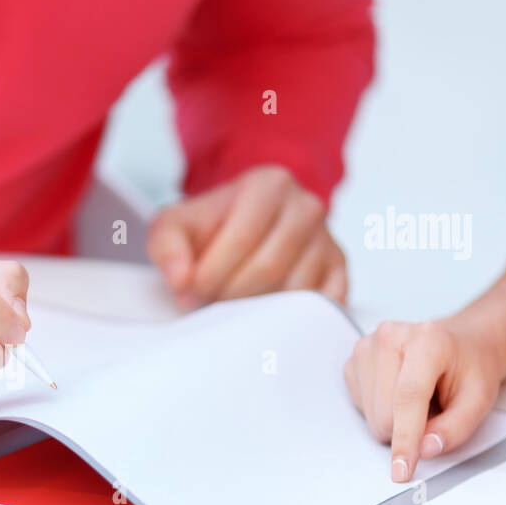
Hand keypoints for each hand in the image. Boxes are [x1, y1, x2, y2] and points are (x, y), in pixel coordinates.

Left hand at [147, 165, 347, 305]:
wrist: (239, 226)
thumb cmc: (209, 229)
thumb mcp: (175, 227)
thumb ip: (167, 248)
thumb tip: (181, 281)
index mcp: (269, 185)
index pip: (241, 240)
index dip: (210, 275)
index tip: (188, 293)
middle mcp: (307, 207)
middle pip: (268, 268)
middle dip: (230, 295)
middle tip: (207, 305)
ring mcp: (327, 240)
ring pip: (295, 291)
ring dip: (257, 311)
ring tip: (232, 308)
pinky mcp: (338, 271)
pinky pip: (320, 305)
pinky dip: (291, 319)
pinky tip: (264, 318)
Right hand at [343, 319, 504, 482]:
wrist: (461, 343)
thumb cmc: (469, 368)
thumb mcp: (480, 399)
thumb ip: (456, 428)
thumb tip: (426, 449)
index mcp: (426, 340)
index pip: (408, 397)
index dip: (405, 438)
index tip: (402, 470)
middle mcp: (389, 337)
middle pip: (384, 412)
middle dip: (407, 429)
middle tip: (432, 411)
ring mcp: (366, 347)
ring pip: (370, 415)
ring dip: (395, 420)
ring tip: (418, 398)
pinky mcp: (353, 361)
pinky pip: (361, 407)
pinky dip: (381, 410)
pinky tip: (398, 393)